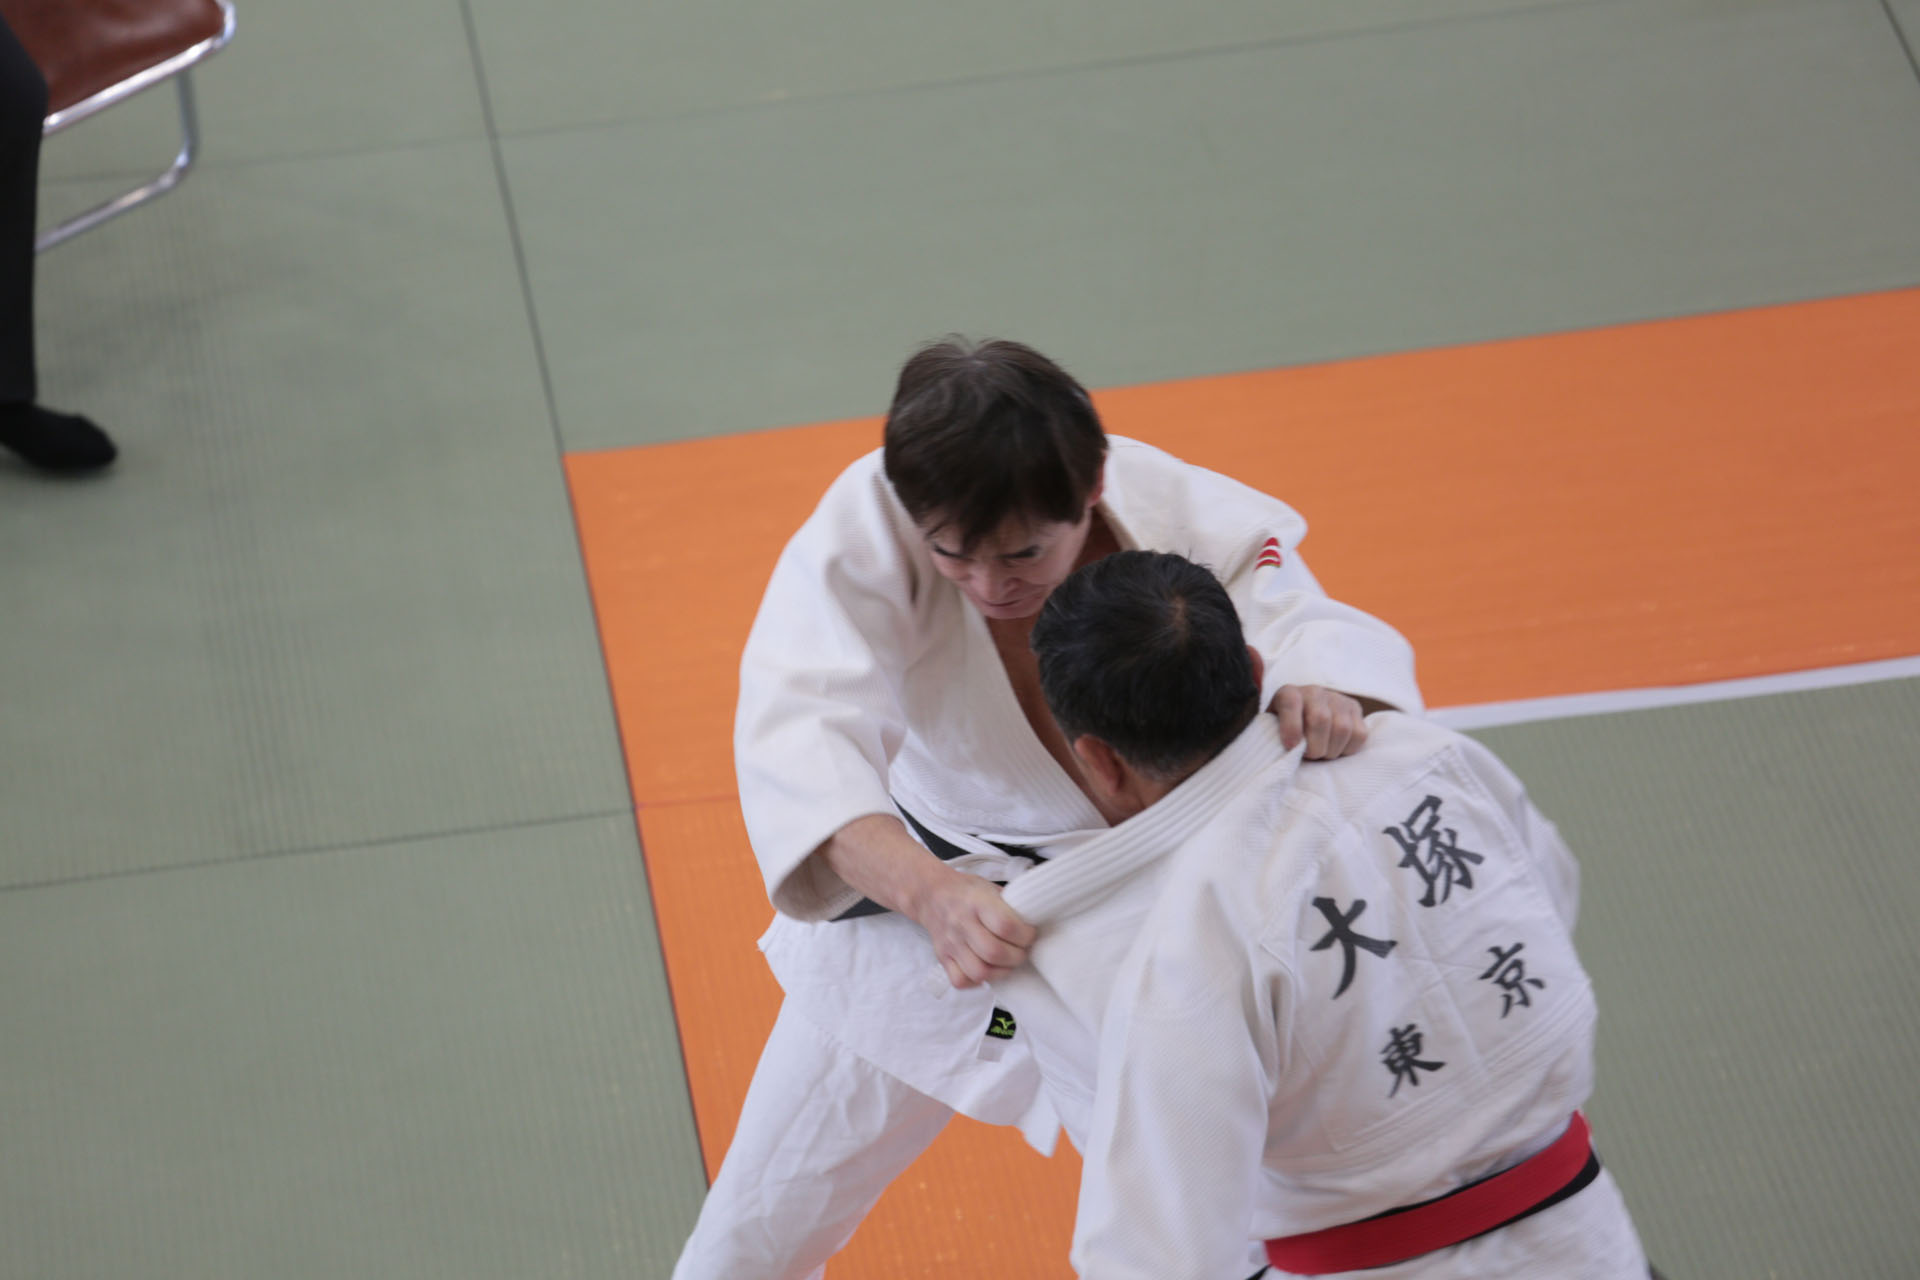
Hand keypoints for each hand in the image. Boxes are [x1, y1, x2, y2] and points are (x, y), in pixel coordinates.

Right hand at [910, 868, 1036, 988]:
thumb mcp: (990, 888)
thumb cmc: (967, 891)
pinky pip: (961, 981)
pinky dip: (977, 981)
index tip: (1030, 934)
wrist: (932, 894)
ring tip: (1007, 962)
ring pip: (979, 971)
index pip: (1005, 926)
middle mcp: (962, 924)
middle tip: (1022, 950)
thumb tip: (1037, 920)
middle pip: (994, 952)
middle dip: (1017, 956)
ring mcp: (951, 944)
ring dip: (1001, 971)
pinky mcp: (943, 958)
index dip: (1025, 935)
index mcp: (977, 902)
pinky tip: (986, 969)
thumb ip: (1011, 905)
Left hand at [1270, 684, 1367, 759]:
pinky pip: (1360, 734)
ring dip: (1332, 750)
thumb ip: (1275, 737)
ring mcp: (1337, 698)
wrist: (1305, 719)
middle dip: (1315, 747)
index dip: (1291, 726)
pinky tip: (1336, 748)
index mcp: (1288, 694)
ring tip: (1322, 753)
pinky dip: (1348, 749)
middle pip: (1320, 719)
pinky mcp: (1355, 709)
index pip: (1290, 703)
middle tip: (1310, 756)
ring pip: (1342, 728)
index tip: (1290, 746)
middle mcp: (1314, 692)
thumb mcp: (1272, 731)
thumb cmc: (1285, 731)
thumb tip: (1288, 752)